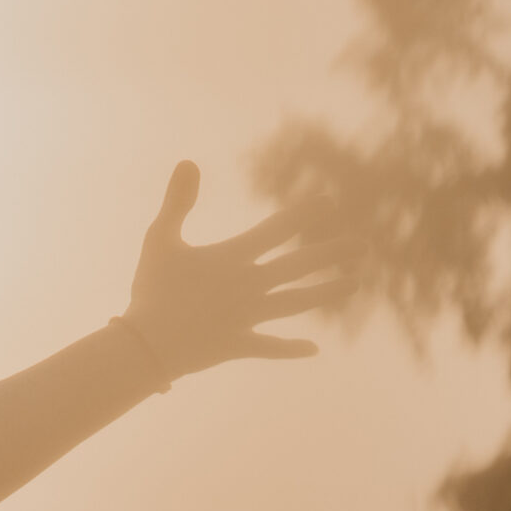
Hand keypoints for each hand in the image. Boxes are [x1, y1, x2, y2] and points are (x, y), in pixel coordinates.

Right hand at [120, 161, 358, 381]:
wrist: (146, 345)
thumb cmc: (151, 289)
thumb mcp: (159, 239)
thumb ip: (177, 202)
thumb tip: (189, 161)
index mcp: (233, 258)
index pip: (277, 230)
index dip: (304, 214)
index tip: (329, 202)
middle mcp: (249, 286)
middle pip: (299, 266)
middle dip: (333, 254)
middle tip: (364, 246)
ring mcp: (247, 317)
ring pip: (296, 303)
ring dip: (327, 292)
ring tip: (355, 283)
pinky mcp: (238, 345)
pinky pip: (270, 347)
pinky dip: (291, 349)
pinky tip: (313, 349)